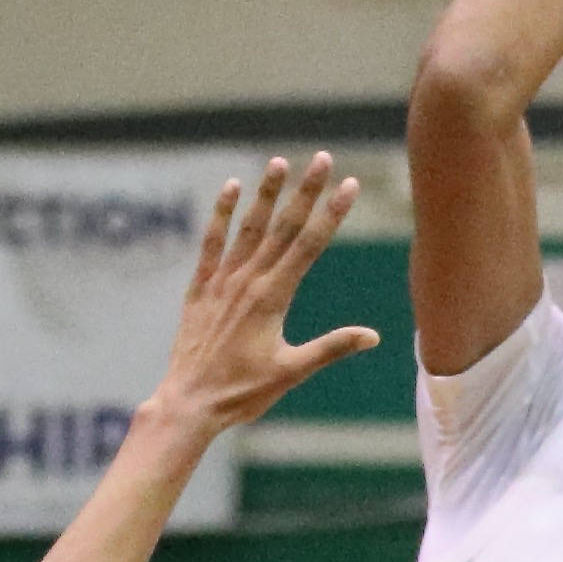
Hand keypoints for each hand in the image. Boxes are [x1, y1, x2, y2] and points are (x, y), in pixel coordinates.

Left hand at [146, 158, 379, 439]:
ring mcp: (221, 282)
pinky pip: (211, 244)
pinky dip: (220, 215)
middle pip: (283, 228)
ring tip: (279, 162)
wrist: (189, 402)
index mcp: (273, 298)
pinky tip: (230, 188)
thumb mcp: (291, 373)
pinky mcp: (199, 289)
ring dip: (265, 194)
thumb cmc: (242, 393)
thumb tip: (373, 336)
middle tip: (322, 158)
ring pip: (248, 228)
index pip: (310, 245)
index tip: (350, 185)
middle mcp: (248, 282)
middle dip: (305, 191)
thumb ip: (330, 348)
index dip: (332, 213)